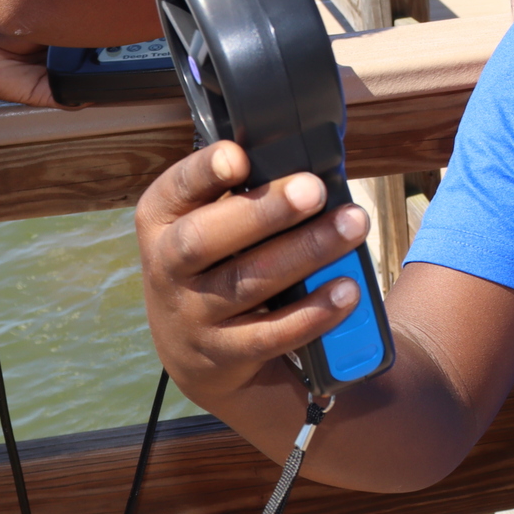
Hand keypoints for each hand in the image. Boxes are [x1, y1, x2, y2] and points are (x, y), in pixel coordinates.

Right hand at [136, 141, 370, 404]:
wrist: (194, 351)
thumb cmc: (216, 263)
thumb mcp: (211, 225)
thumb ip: (246, 195)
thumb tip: (309, 168)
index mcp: (162, 220)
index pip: (176, 188)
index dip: (203, 171)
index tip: (238, 156)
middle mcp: (167, 267)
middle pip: (205, 239)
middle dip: (264, 211)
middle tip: (314, 189)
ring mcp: (191, 316)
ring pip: (246, 283)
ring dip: (305, 252)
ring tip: (351, 227)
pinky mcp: (222, 356)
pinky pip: (270, 335)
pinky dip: (311, 313)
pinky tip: (346, 290)